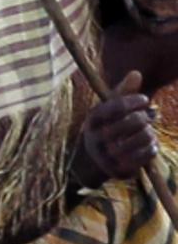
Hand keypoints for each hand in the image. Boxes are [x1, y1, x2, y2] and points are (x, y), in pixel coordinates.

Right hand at [77, 71, 157, 186]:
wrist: (94, 162)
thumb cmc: (107, 128)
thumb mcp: (109, 111)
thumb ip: (123, 92)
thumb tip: (136, 73)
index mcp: (92, 121)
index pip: (116, 106)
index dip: (134, 100)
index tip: (144, 100)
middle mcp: (96, 139)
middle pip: (132, 121)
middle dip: (144, 117)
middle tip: (145, 119)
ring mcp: (107, 156)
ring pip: (142, 137)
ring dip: (149, 133)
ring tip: (147, 132)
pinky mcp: (119, 169)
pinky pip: (146, 155)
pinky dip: (152, 147)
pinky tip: (149, 145)